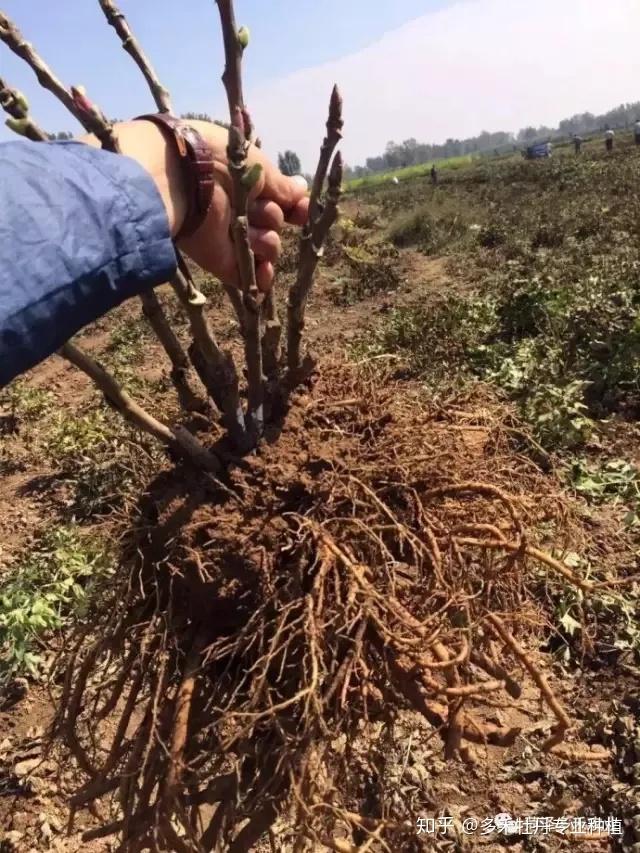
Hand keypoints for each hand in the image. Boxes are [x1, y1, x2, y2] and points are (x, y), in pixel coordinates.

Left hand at [84, 120, 307, 292]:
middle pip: (275, 222)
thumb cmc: (219, 162)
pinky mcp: (221, 261)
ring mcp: (230, 237)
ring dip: (267, 242)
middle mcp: (238, 209)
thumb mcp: (259, 168)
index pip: (279, 199)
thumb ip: (282, 186)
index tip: (303, 210)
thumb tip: (304, 189)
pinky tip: (265, 273)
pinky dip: (260, 278)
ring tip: (253, 233)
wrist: (182, 181)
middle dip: (273, 216)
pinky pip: (249, 276)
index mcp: (244, 181)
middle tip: (256, 207)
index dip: (294, 206)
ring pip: (268, 247)